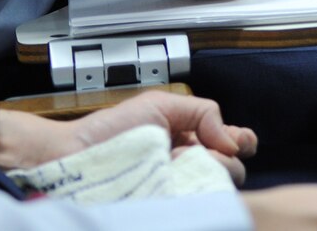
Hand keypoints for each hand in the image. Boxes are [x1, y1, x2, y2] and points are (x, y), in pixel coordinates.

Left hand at [0, 89, 258, 184]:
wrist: (75, 158)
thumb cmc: (110, 131)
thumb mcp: (160, 105)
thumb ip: (203, 110)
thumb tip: (231, 141)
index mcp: (189, 140)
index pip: (232, 144)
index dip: (241, 141)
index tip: (237, 141)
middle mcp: (187, 168)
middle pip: (232, 169)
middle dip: (226, 158)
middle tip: (201, 151)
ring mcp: (178, 193)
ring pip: (218, 190)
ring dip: (213, 175)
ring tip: (182, 164)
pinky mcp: (168, 211)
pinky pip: (196, 209)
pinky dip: (198, 198)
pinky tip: (179, 185)